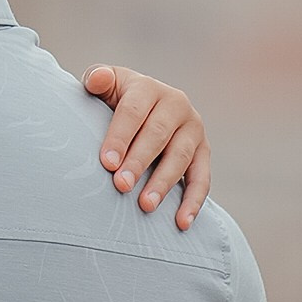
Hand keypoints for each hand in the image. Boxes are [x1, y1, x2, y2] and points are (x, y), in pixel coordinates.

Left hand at [84, 66, 211, 226]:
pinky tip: (181, 222)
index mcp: (148, 87)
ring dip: (163, 183)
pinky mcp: (204, 152)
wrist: (143, 108)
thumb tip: (97, 79)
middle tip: (121, 186)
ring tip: (145, 205)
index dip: (120, 136)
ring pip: (180, 157)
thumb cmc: (115, 100)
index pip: (133, 111)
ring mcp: (193, 129)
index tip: (107, 163)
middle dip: (139, 162)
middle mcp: (176, 104)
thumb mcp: (105, 86)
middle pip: (157, 135)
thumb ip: (98, 80)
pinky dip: (193, 201)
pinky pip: (202, 178)